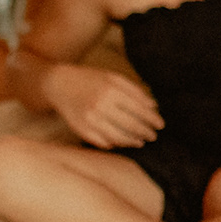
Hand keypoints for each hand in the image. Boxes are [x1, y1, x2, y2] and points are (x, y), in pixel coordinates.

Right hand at [46, 63, 162, 147]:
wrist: (59, 84)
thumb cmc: (91, 79)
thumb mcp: (113, 78)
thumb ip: (135, 91)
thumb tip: (154, 106)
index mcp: (111, 91)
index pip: (139, 110)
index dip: (152, 119)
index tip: (161, 125)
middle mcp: (100, 106)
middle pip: (130, 125)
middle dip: (145, 132)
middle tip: (154, 136)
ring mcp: (89, 120)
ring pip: (118, 137)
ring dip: (132, 141)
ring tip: (141, 141)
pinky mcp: (81, 129)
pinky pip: (102, 142)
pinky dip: (115, 144)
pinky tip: (123, 142)